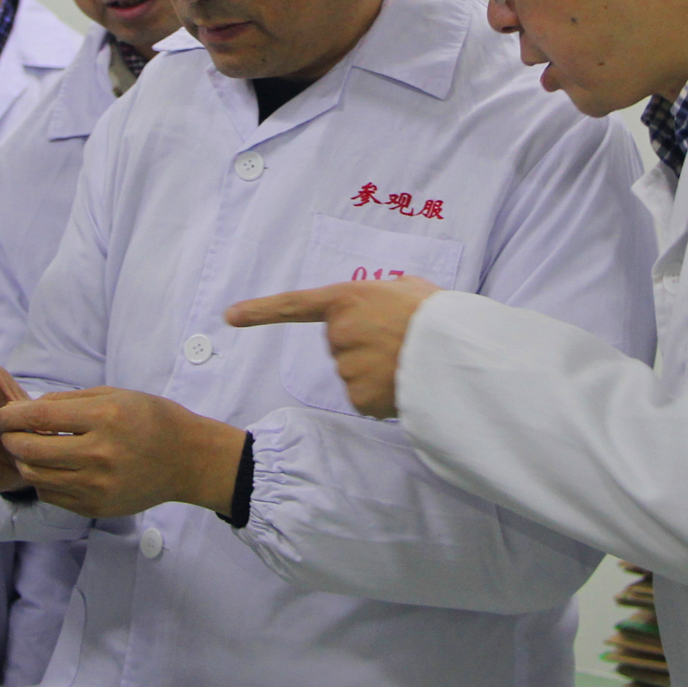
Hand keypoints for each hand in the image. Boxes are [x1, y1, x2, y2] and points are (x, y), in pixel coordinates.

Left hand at [0, 388, 245, 518]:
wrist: (188, 460)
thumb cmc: (153, 420)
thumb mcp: (115, 395)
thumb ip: (69, 401)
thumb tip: (29, 409)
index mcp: (104, 418)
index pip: (39, 417)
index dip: (10, 417)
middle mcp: (98, 454)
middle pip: (30, 451)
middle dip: (10, 440)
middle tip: (9, 434)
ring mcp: (97, 485)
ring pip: (36, 476)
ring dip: (25, 462)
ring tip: (32, 450)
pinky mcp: (96, 507)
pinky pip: (52, 496)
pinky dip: (44, 481)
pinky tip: (54, 468)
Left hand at [225, 276, 442, 416]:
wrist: (456, 352)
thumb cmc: (437, 316)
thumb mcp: (407, 288)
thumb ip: (382, 295)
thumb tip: (384, 306)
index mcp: (346, 299)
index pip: (294, 305)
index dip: (260, 311)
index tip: (230, 316)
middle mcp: (338, 332)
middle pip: (339, 346)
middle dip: (364, 346)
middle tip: (397, 342)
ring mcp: (346, 366)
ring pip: (353, 373)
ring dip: (375, 371)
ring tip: (406, 362)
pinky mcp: (358, 397)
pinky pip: (364, 398)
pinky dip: (381, 396)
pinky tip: (402, 383)